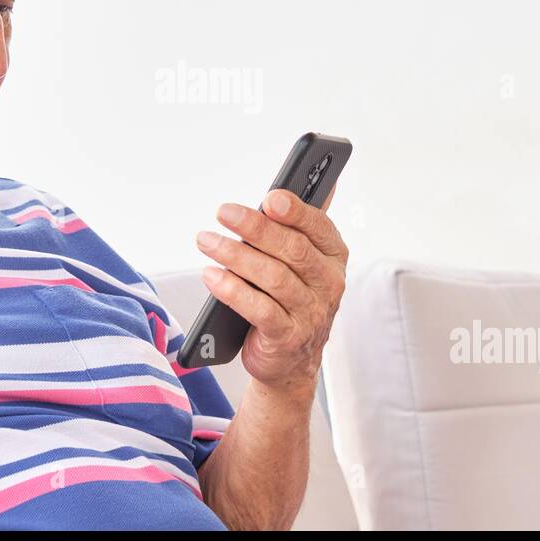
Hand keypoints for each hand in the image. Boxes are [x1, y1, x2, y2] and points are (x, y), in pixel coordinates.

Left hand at [194, 184, 348, 396]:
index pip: (319, 227)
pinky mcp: (288, 337)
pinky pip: (259, 310)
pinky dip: (232, 290)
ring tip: (206, 240)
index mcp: (333, 256)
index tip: (270, 197)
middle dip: (255, 227)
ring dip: (235, 255)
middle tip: (222, 211)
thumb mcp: (303, 262)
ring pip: (273, 277)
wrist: (291, 361)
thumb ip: (305, 225)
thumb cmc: (291, 298)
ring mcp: (311, 313)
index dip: (296, 211)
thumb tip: (327, 180)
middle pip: (292, 249)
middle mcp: (329, 284)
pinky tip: (211, 275)